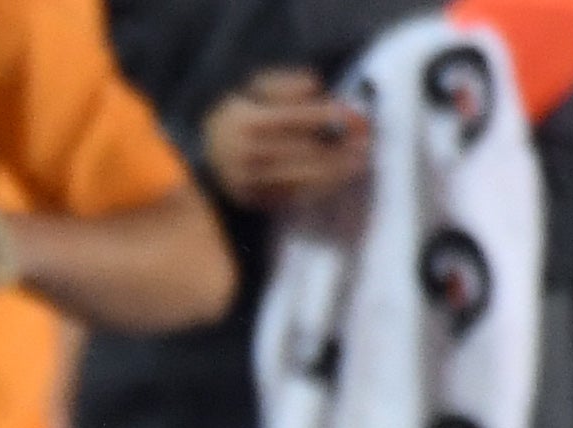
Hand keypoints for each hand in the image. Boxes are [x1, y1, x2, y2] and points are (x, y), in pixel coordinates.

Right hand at [203, 70, 372, 212]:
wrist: (205, 148)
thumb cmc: (242, 112)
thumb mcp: (257, 87)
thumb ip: (286, 83)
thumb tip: (316, 86)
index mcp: (245, 122)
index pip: (294, 118)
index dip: (327, 116)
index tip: (355, 115)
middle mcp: (244, 154)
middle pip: (301, 151)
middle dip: (338, 148)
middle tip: (366, 143)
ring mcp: (247, 181)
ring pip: (300, 177)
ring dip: (335, 172)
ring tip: (359, 163)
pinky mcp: (253, 199)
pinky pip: (292, 196)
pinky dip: (319, 188)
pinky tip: (339, 180)